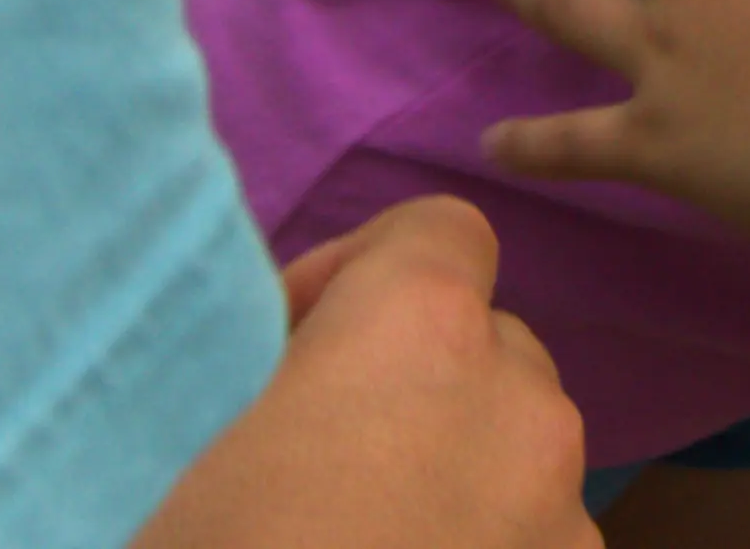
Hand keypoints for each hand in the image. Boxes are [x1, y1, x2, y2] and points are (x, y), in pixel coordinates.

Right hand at [133, 197, 597, 548]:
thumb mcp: (181, 468)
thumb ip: (248, 396)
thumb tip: (265, 402)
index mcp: (420, 341)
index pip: (441, 233)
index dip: (358, 274)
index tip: (283, 354)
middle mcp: (523, 413)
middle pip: (492, 354)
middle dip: (414, 393)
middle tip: (311, 471)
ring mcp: (568, 528)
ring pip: (524, 465)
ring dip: (456, 488)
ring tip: (356, 548)